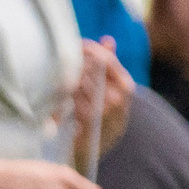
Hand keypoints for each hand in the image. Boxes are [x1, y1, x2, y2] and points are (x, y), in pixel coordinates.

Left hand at [71, 38, 134, 168]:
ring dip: (67, 82)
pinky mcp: (90, 120)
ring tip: (62, 85)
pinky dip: (65, 98)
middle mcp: (119, 97)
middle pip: (90, 69)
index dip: (89, 50)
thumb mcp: (111, 89)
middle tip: (63, 67)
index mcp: (126, 86)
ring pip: (79, 83)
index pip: (106, 59)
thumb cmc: (103, 114)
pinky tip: (62, 101)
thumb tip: (108, 40)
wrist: (97, 148)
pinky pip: (73, 99)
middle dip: (75, 67)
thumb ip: (110, 64)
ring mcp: (105, 110)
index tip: (76, 47)